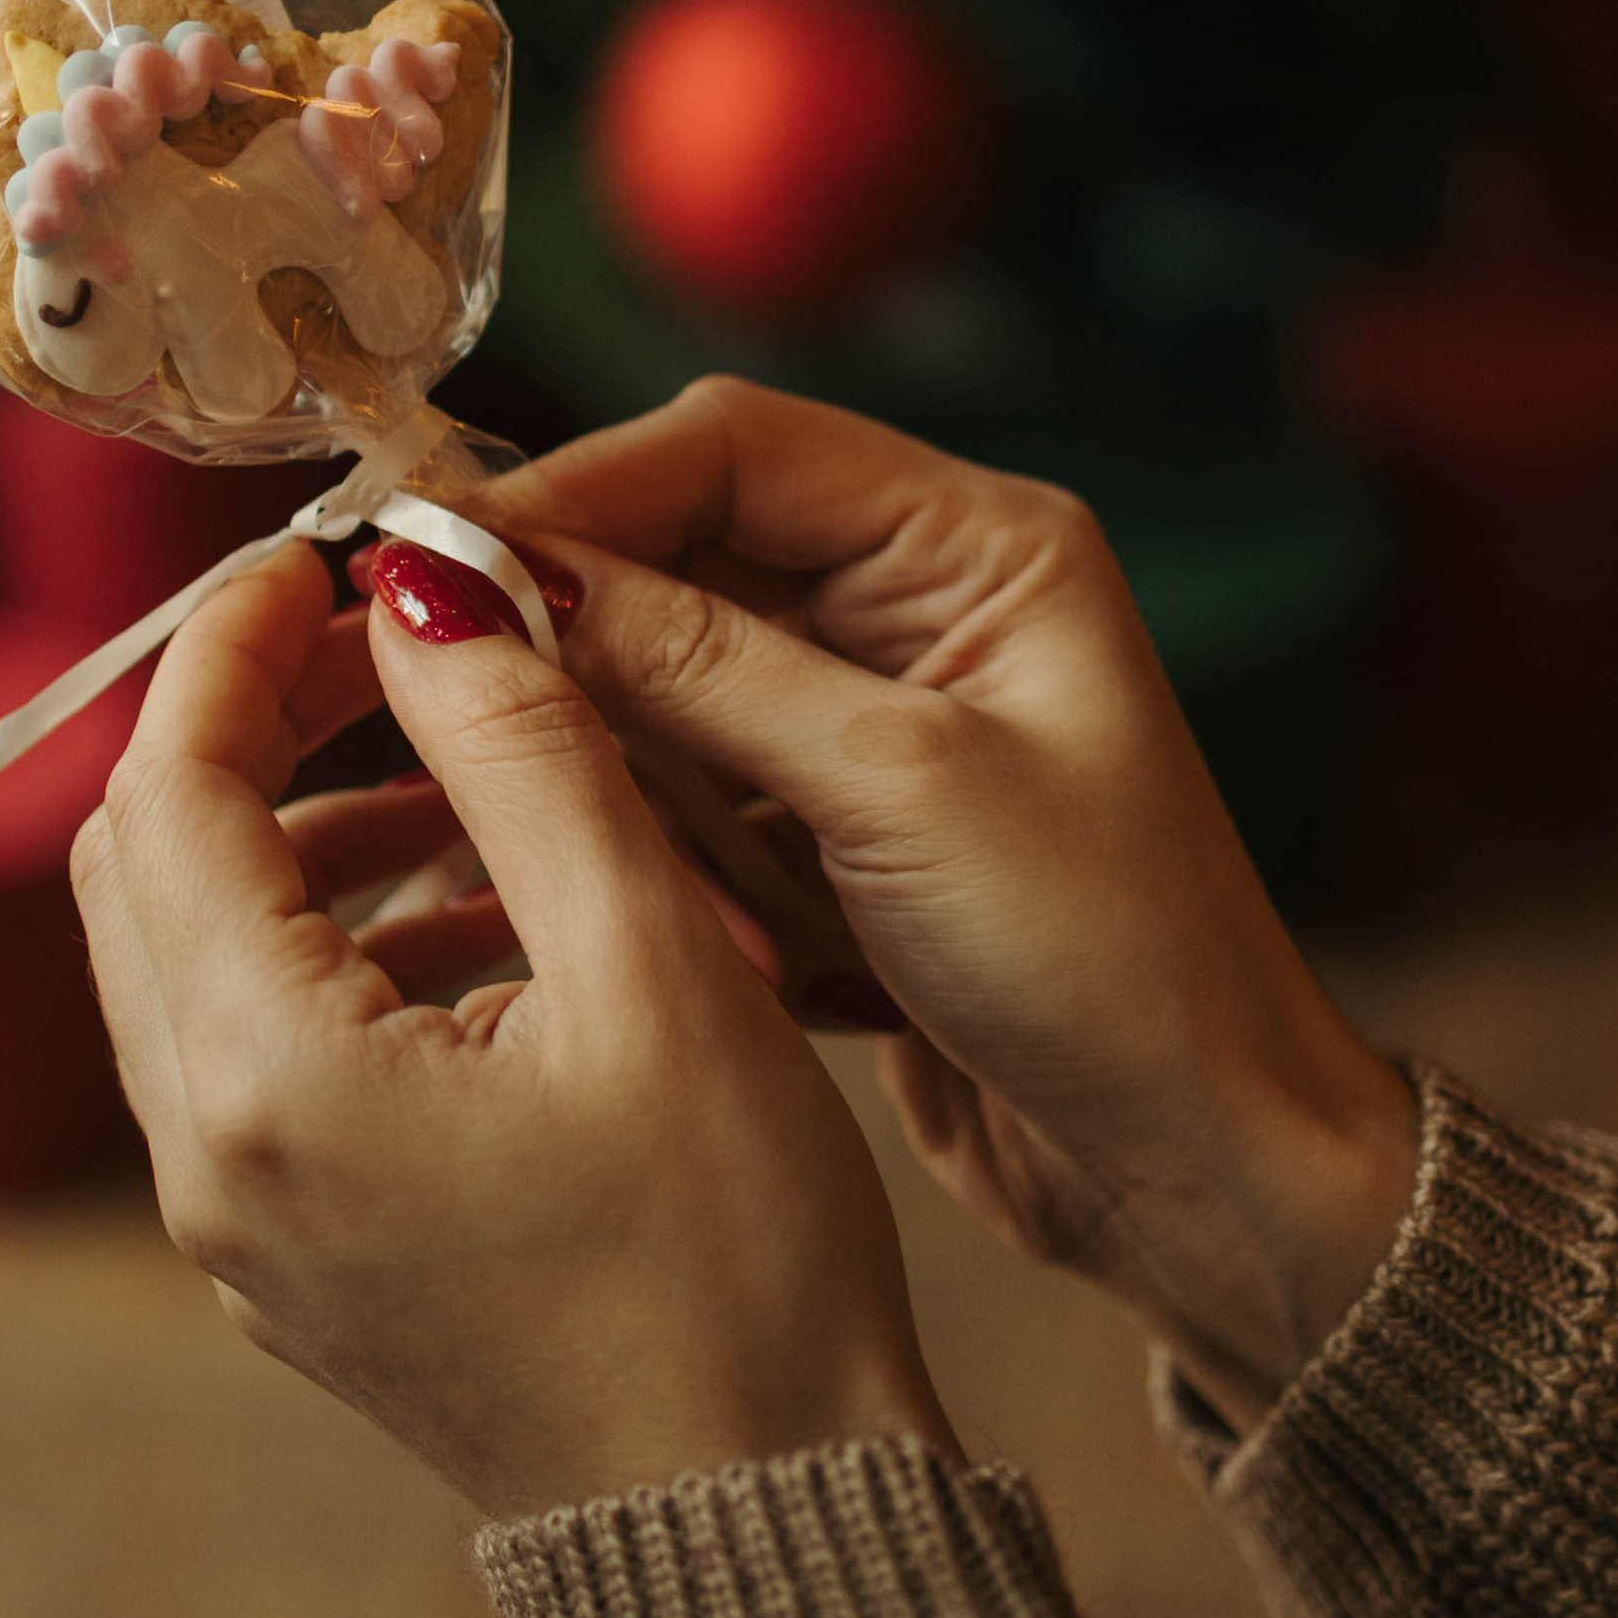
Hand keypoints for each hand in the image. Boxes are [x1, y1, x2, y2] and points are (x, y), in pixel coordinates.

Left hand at [71, 539, 953, 1520]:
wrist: (761, 1536)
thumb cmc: (735, 1266)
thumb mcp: (652, 965)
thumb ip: (524, 754)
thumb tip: (433, 594)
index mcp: (267, 1080)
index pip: (166, 789)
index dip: (232, 646)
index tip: (319, 556)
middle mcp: (206, 1159)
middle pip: (148, 866)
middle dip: (251, 727)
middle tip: (390, 649)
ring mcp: (238, 1225)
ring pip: (200, 956)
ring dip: (306, 838)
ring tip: (473, 785)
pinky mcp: (295, 1257)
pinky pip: (260, 1051)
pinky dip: (340, 952)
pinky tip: (490, 923)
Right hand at [472, 379, 1419, 1434]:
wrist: (1201, 1168)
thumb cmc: (1114, 964)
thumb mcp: (899, 791)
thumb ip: (699, 670)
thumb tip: (504, 572)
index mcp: (978, 548)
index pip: (735, 449)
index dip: (580, 487)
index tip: (441, 553)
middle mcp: (919, 606)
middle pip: (688, 544)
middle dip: (563, 603)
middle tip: (415, 651)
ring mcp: (870, 717)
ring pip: (670, 666)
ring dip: (589, 720)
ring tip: (479, 767)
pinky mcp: (833, 822)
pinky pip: (689, 774)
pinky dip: (631, 811)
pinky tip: (567, 847)